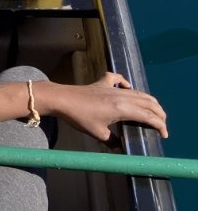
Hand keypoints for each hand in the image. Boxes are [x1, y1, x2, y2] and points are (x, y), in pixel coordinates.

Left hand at [40, 73, 167, 141]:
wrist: (61, 99)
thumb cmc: (79, 117)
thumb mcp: (98, 133)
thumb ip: (112, 141)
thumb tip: (120, 146)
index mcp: (123, 108)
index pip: (148, 116)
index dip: (160, 125)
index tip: (164, 134)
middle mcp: (121, 95)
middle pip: (148, 102)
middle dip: (158, 113)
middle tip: (161, 124)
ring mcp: (111, 87)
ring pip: (137, 92)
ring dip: (147, 101)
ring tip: (152, 110)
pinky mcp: (101, 82)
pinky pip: (117, 79)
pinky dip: (125, 82)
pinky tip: (127, 86)